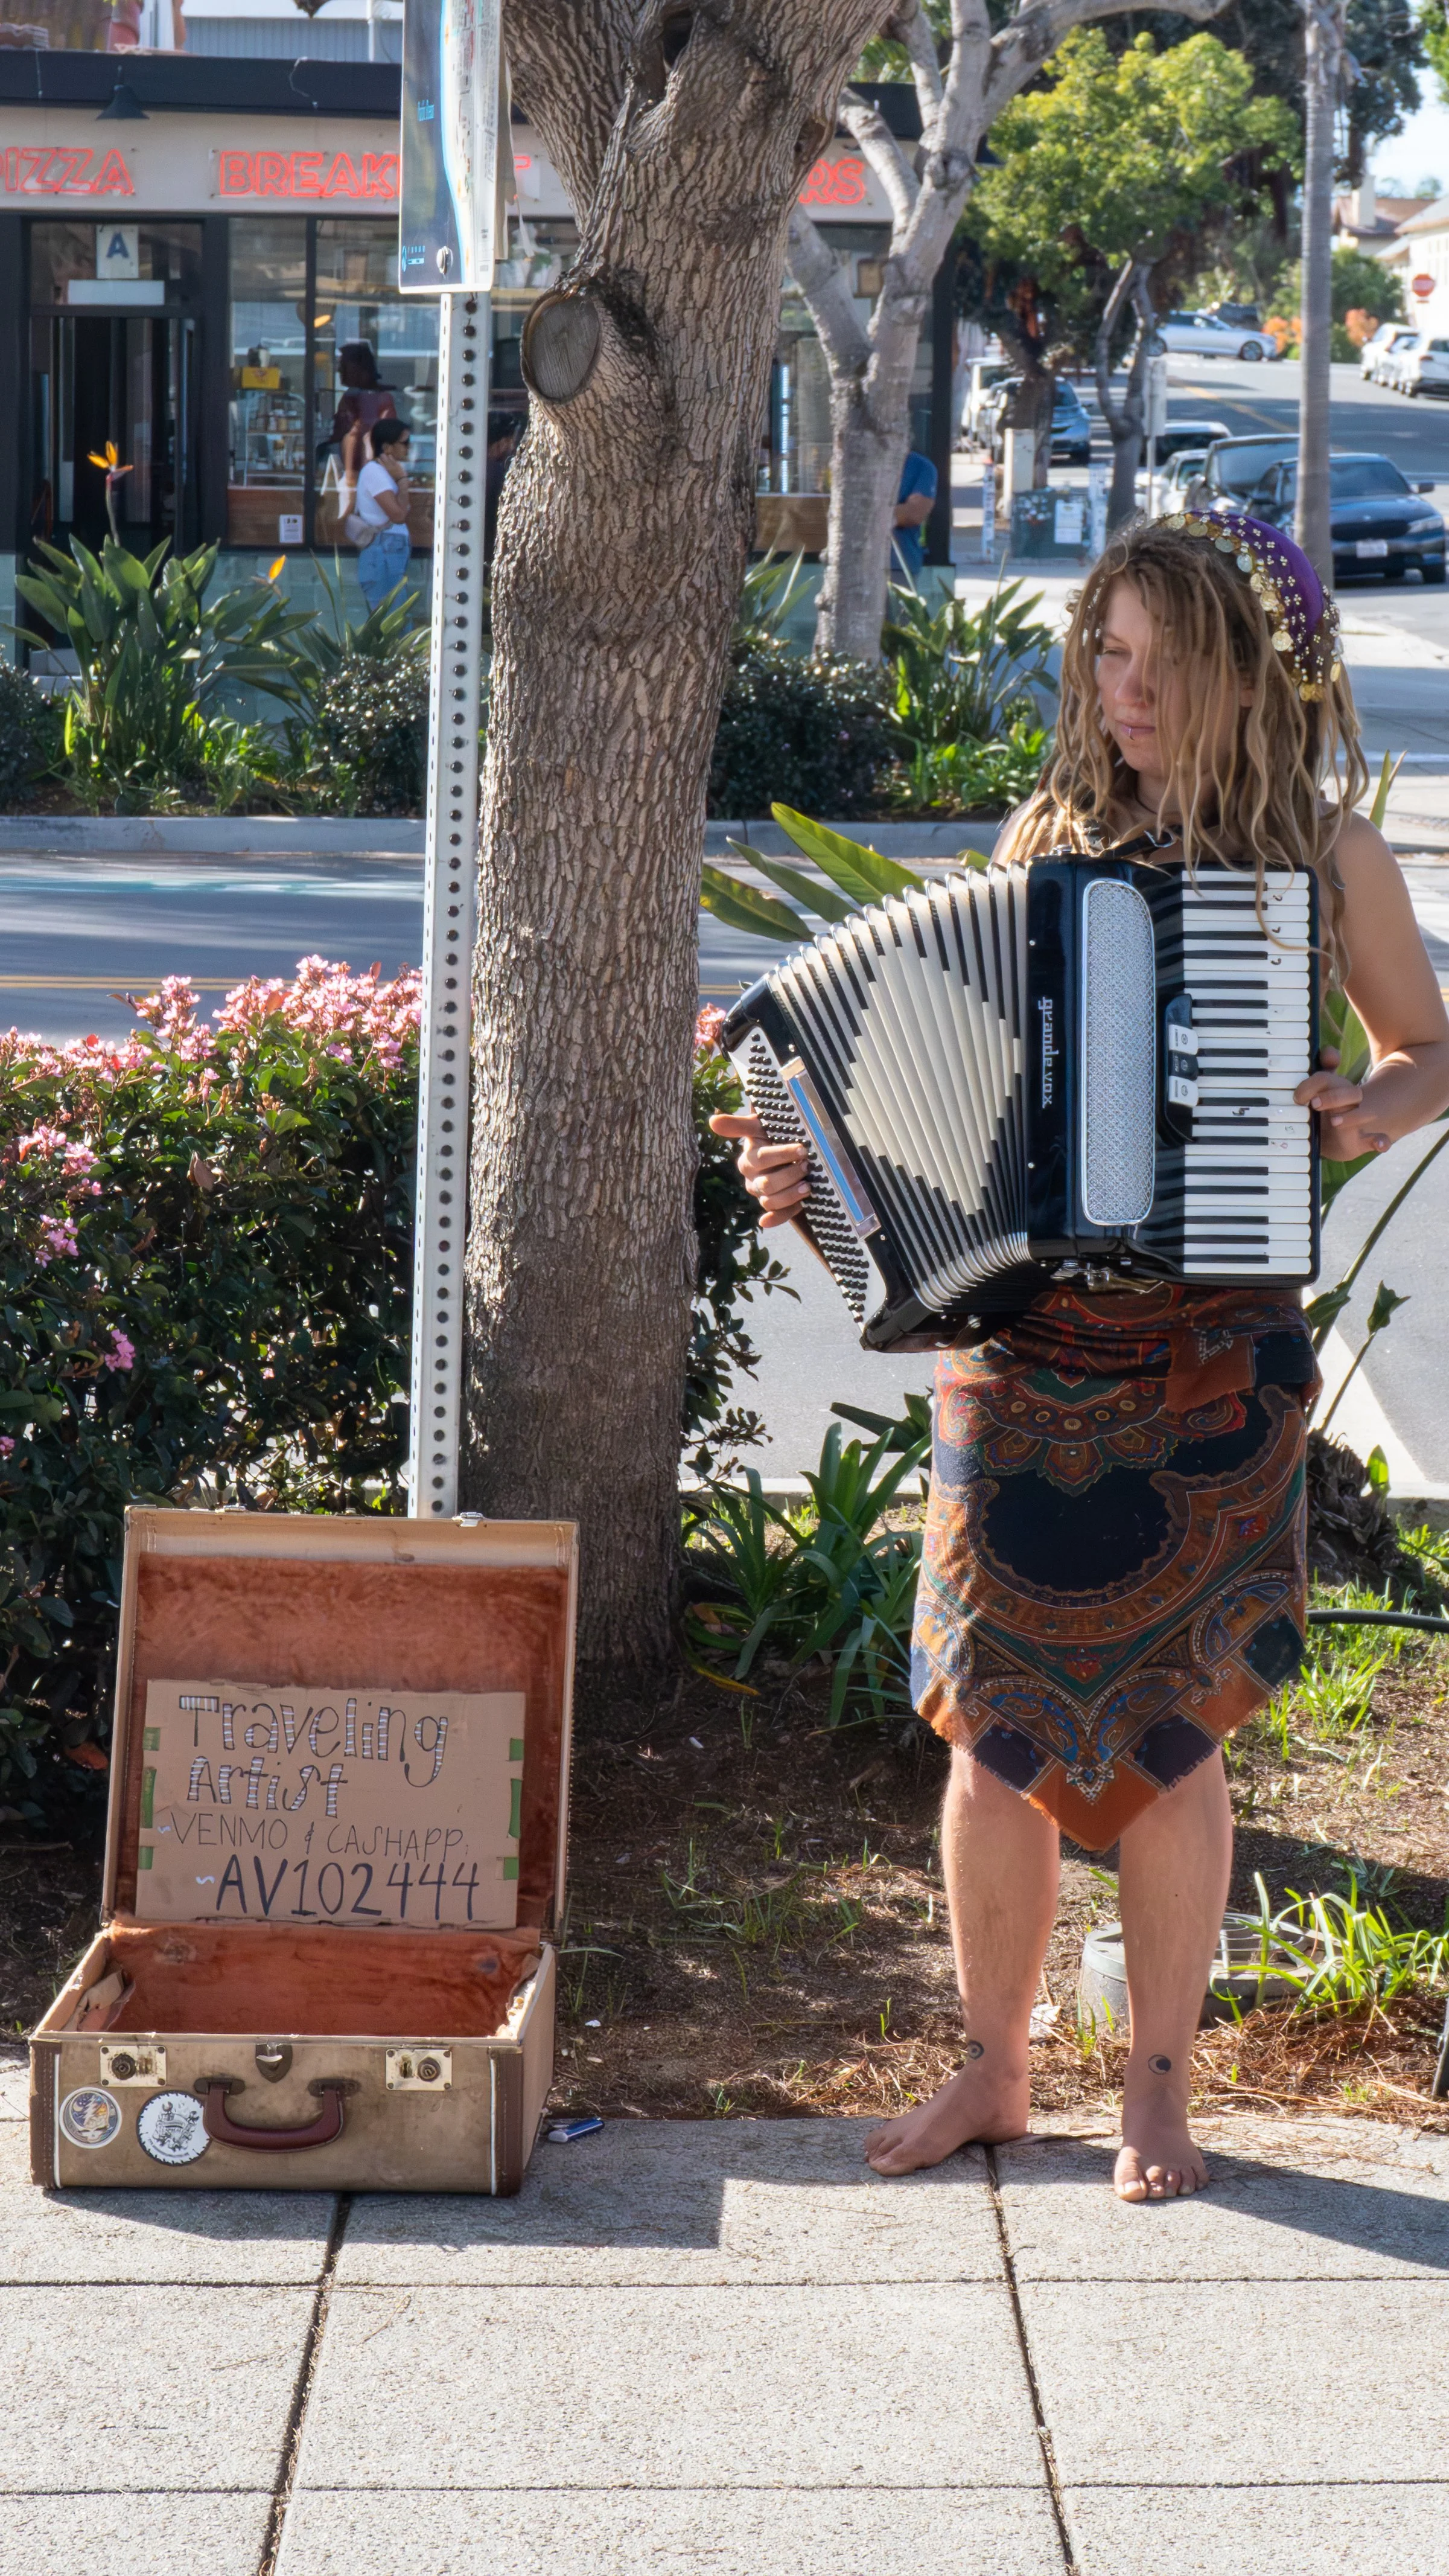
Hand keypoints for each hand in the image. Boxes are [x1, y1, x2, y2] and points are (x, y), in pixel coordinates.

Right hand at [708, 1112, 809, 1227]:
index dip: (782, 1154)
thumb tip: (712, 1121)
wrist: (784, 1152)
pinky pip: (777, 1216)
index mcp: (747, 1162)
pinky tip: (787, 1212)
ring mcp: (763, 1196)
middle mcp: (752, 1181)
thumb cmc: (770, 1137)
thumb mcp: (757, 1127)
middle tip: (807, 1165)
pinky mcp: (775, 1207)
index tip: (802, 1148)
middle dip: (790, 1175)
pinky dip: (779, 1218)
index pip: (762, 1159)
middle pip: (767, 1184)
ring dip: (790, 1195)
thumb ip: (738, 1124)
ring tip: (807, 1185)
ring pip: (771, 1201)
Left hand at [1295, 1050, 1389, 1158]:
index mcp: (1334, 1090)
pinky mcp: (1364, 1140)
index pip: (1326, 1078)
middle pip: (1348, 1092)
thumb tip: (1298, 1086)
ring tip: (1335, 1122)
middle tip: (1314, 1105)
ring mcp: (1359, 1121)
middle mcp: (1349, 1102)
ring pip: (1364, 1112)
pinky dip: (1381, 1142)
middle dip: (1332, 1097)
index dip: (1315, 1082)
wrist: (1334, 1141)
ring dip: (1351, 1117)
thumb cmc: (1320, 1117)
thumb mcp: (1309, 1105)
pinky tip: (1381, 1145)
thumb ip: (1302, 1093)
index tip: (1299, 1096)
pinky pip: (1378, 1139)